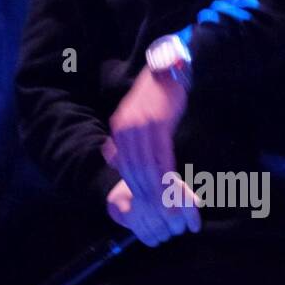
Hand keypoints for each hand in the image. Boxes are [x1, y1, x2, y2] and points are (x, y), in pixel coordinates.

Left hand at [105, 67, 200, 243]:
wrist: (165, 70)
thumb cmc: (154, 96)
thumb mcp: (133, 116)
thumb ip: (126, 139)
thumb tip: (112, 158)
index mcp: (119, 129)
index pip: (124, 166)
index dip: (133, 187)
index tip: (142, 205)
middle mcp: (126, 130)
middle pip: (133, 170)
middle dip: (144, 194)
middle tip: (155, 213)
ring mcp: (142, 127)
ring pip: (146, 166)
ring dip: (156, 190)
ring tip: (165, 208)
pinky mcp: (159, 125)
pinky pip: (161, 156)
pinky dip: (166, 175)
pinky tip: (172, 187)